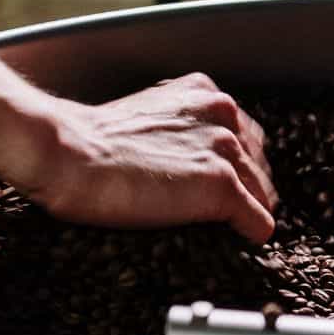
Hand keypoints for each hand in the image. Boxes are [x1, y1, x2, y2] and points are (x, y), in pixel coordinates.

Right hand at [17, 73, 278, 242]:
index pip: (245, 136)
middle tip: (221, 211)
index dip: (235, 166)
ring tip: (224, 229)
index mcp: (205, 94)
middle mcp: (223, 116)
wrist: (70, 154)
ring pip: (263, 194)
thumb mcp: (146, 118)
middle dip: (246, 188)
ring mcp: (226, 152)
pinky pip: (259, 222)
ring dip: (247, 213)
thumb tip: (186, 163)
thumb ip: (178, 129)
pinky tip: (235, 240)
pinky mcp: (222, 187)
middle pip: (260, 164)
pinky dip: (250, 235)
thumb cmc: (91, 143)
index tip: (217, 185)